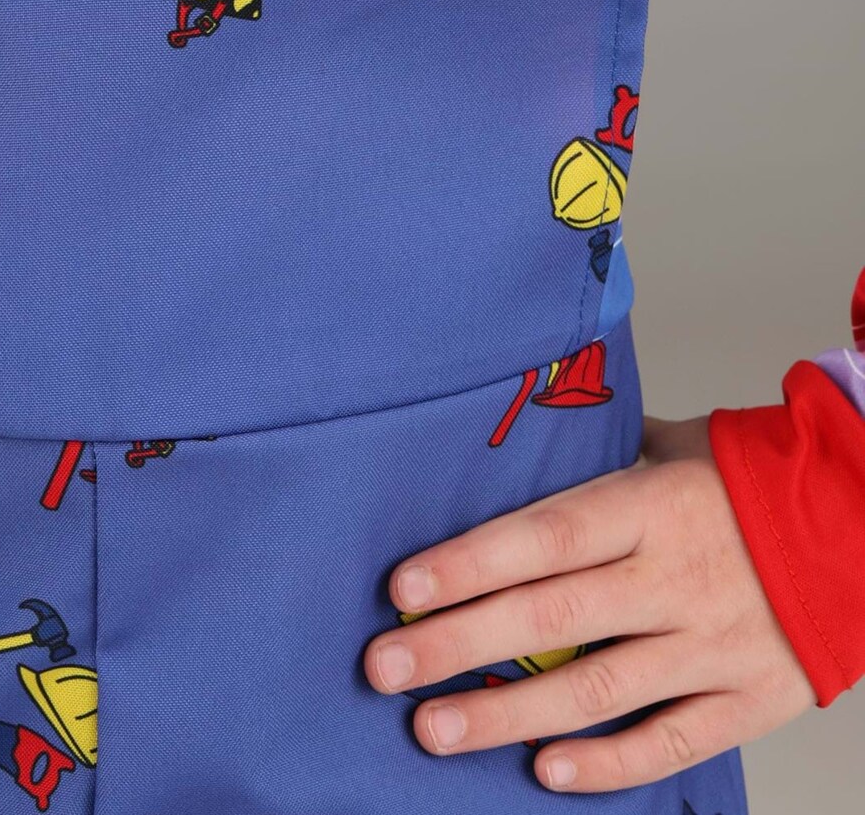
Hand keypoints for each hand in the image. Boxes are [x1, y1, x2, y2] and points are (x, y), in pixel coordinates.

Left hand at [365, 415, 813, 792]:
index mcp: (651, 505)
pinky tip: (544, 770)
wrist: (859, 521)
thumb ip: (595, 453)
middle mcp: (675, 577)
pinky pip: (669, 742)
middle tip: (384, 668)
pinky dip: (607, 764)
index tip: (402, 590)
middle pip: (550, 617)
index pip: (543, 537)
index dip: (469, 564)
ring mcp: (712, 645)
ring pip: (596, 690)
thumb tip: (512, 432)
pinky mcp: (749, 699)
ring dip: (506, 713)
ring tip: (433, 729)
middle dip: (457, 645)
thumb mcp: (671, 443)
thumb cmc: (746, 478)